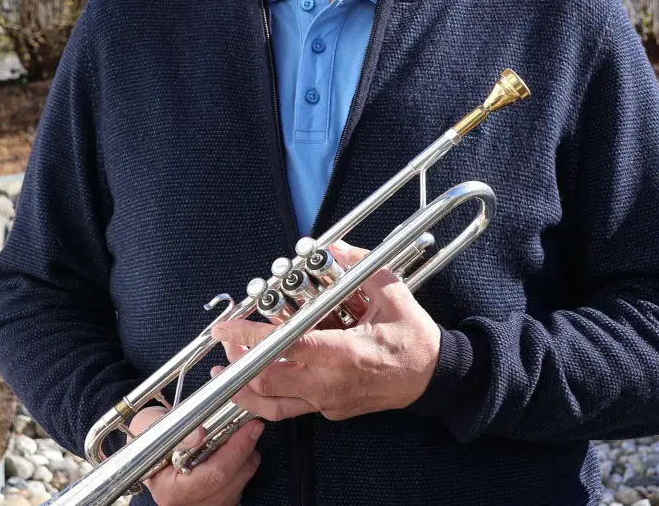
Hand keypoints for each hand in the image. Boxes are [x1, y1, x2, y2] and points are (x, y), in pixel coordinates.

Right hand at [127, 405, 262, 505]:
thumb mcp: (151, 428)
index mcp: (171, 491)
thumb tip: (199, 435)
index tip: (247, 427)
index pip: (213, 476)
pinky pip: (239, 487)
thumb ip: (175, 432)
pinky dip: (243, 465)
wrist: (144, 452)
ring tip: (241, 434)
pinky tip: (235, 448)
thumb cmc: (147, 440)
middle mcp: (189, 505)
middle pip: (231, 481)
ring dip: (247, 457)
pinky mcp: (216, 503)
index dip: (235, 450)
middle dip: (246, 450)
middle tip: (252, 424)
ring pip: (239, 485)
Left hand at [209, 241, 440, 421]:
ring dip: (244, 389)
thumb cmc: (412, 337)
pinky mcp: (330, 412)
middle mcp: (330, 384)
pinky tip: (252, 384)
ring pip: (273, 405)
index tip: (226, 328)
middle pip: (269, 381)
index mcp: (344, 354)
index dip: (250, 340)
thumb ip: (359, 266)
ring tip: (226, 370)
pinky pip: (289, 409)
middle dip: (238, 363)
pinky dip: (265, 399)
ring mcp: (329, 403)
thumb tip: (334, 246)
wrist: (433, 378)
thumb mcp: (391, 292)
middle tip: (225, 343)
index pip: (285, 348)